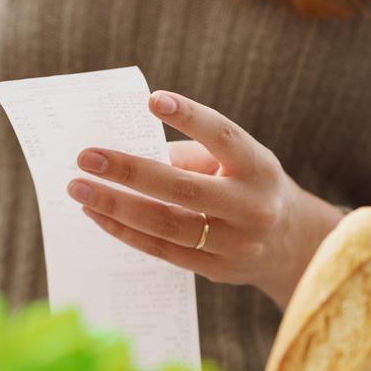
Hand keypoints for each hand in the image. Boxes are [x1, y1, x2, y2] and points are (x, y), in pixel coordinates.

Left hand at [66, 90, 344, 308]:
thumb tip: (121, 152)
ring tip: (78, 188)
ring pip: (167, 224)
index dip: (190, 117)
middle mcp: (252, 206)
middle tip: (85, 157)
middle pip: (182, 188)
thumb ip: (186, 156)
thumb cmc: (246, 186)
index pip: (223, 136)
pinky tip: (96, 214)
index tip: (153, 99)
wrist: (292, 244)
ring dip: (116, 206)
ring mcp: (236, 243)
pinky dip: (125, 231)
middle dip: (129, 171)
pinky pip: (162, 250)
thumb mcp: (232, 162)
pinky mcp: (218, 270)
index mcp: (258, 166)